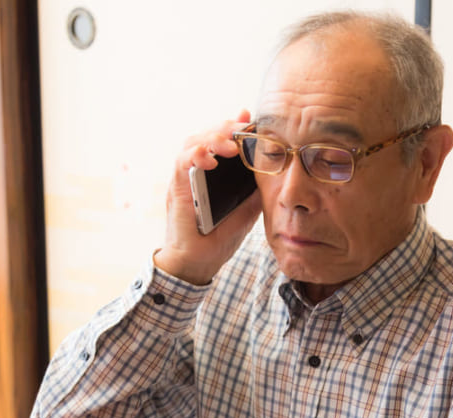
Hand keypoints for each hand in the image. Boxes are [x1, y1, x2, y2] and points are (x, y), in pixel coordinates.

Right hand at [153, 109, 262, 285]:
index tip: (250, 119)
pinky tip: (212, 160)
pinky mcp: (176, 187)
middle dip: (226, 127)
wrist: (198, 262)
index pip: (220, 139)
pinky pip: (182, 161)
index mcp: (212, 173)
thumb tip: (275, 171)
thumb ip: (256, 189)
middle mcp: (196, 171)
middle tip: (243, 128)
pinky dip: (196, 155)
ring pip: (193, 141)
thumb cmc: (218, 238)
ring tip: (231, 144)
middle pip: (207, 133)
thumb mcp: (247, 210)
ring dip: (213, 137)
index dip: (233, 126)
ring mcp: (185, 178)